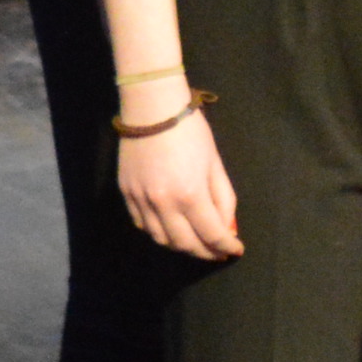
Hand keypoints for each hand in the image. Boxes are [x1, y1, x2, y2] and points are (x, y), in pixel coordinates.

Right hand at [118, 108, 240, 258]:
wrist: (152, 110)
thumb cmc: (191, 132)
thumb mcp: (215, 164)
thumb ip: (222, 198)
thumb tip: (227, 225)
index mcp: (190, 195)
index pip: (211, 234)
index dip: (226, 246)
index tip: (235, 250)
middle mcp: (163, 204)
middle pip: (185, 244)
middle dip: (205, 252)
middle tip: (218, 251)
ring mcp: (141, 200)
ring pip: (161, 239)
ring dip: (182, 246)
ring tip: (198, 242)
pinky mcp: (126, 194)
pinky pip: (143, 225)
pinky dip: (160, 233)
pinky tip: (172, 229)